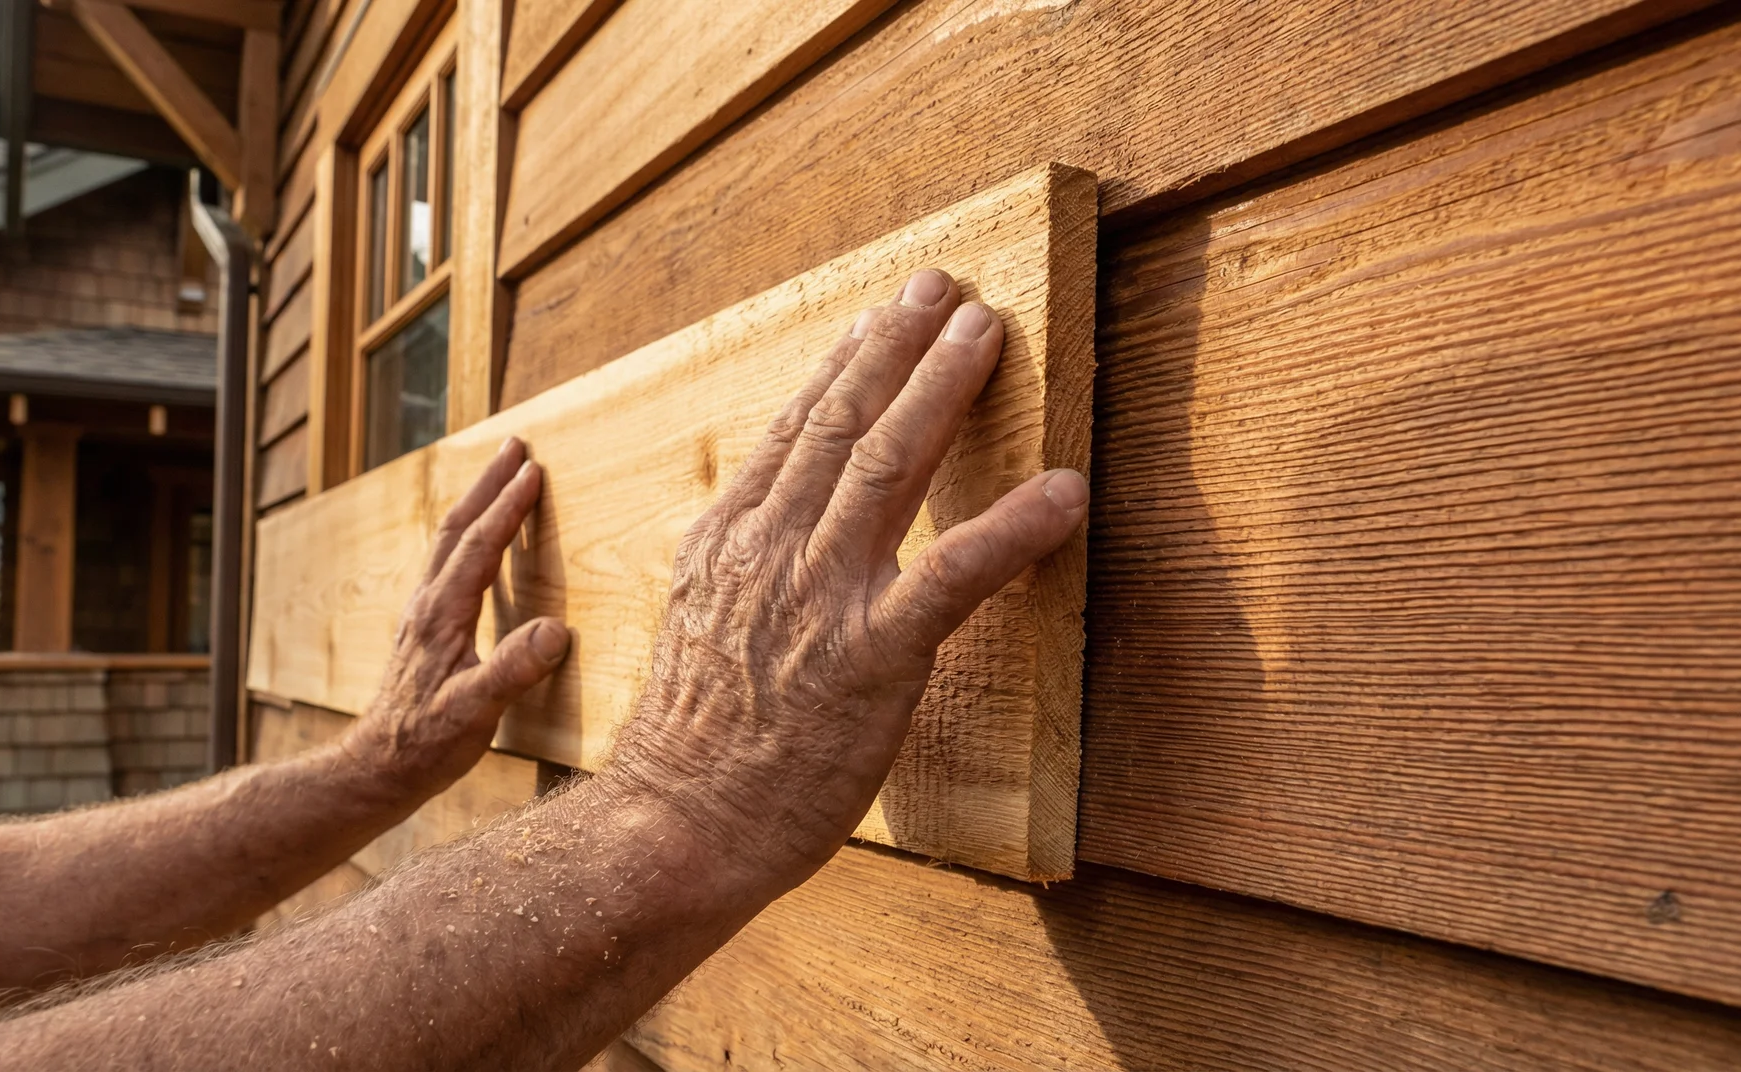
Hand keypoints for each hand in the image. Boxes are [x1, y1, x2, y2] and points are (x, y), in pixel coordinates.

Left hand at [349, 440, 569, 798]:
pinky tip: (474, 546)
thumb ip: (513, 671)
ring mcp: (419, 616)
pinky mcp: (420, 631)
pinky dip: (465, 537)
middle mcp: (426, 605)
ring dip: (475, 504)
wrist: (378, 769)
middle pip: (457, 528)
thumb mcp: (475, 713)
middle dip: (488, 484)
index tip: (534, 471)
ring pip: (447, 543)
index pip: (480, 547)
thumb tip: (556, 630)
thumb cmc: (427, 745)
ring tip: (497, 478)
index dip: (508, 507)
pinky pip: (445, 566)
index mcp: (443, 616)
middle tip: (516, 445)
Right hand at [606, 268, 1088, 891]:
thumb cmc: (694, 744)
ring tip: (984, 332)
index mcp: (727, 542)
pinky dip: (1011, 526)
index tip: (874, 318)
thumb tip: (762, 515)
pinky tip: (1064, 493)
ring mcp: (820, 600)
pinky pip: (952, 576)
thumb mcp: (698, 627)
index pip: (792, 431)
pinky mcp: (871, 658)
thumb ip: (735, 563)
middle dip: (896, 344)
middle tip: (942, 285)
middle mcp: (770, 552)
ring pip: (887, 467)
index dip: (841, 366)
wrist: (677, 828)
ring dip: (942, 389)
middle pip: (841, 422)